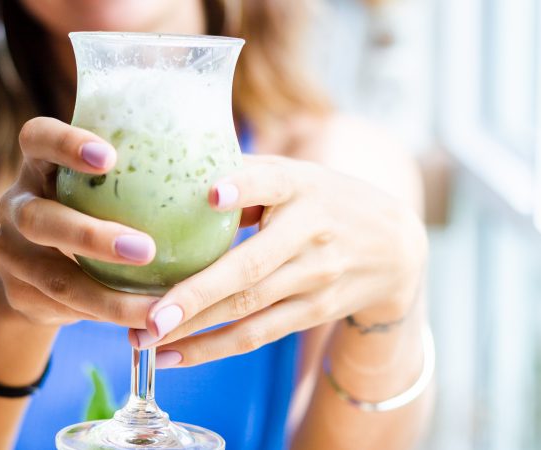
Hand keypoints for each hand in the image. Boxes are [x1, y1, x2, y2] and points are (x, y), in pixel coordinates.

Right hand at [0, 117, 158, 327]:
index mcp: (38, 165)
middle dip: (91, 236)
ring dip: (107, 296)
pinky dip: (106, 315)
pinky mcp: (18, 293)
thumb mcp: (103, 188)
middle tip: (145, 249)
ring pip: (54, 277)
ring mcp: (9, 252)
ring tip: (155, 308)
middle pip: (39, 218)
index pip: (38, 138)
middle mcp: (15, 205)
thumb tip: (224, 166)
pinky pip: (64, 308)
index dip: (66, 144)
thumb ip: (140, 176)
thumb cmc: (94, 212)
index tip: (110, 157)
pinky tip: (143, 320)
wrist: (40, 272)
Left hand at [129, 154, 426, 366]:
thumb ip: (245, 173)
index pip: (272, 183)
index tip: (211, 194)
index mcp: (300, 188)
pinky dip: (213, 348)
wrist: (394, 247)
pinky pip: (257, 335)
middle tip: (150, 315)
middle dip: (197, 294)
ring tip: (145, 339)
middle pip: (250, 268)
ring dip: (194, 330)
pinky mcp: (313, 311)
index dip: (244, 187)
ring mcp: (315, 278)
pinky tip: (173, 356)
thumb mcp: (295, 175)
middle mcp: (310, 234)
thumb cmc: (324, 201)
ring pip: (248, 309)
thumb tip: (177, 172)